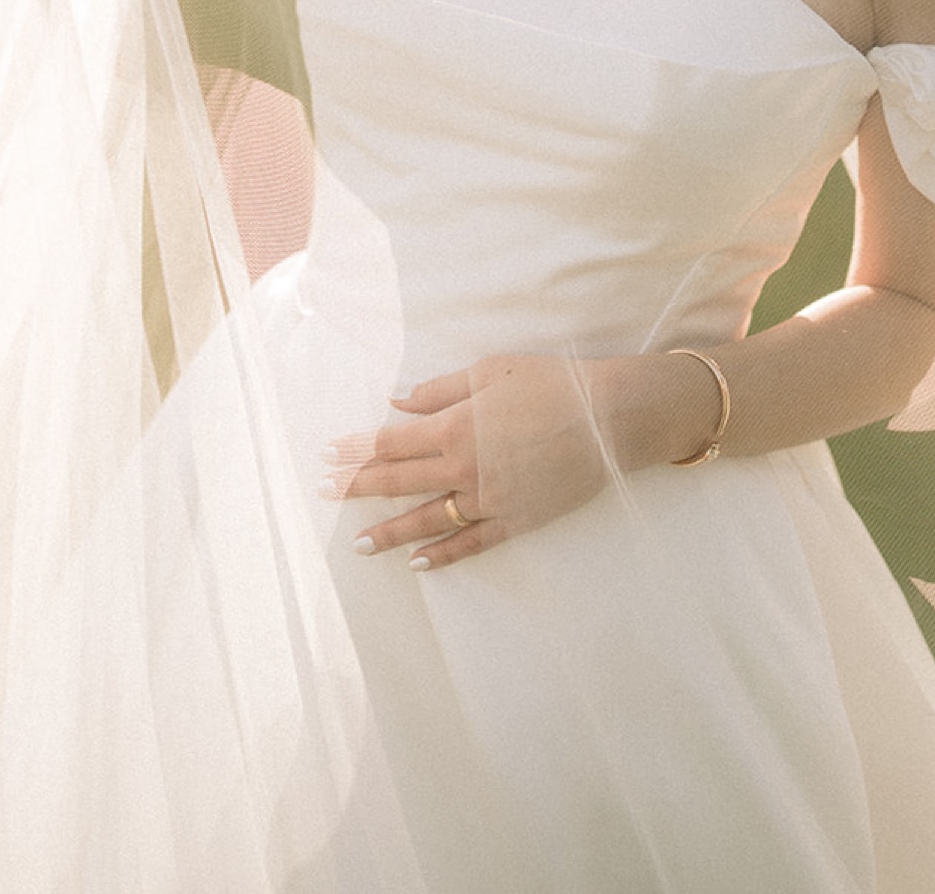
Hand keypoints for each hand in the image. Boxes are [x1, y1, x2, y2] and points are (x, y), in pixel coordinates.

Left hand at [322, 354, 613, 572]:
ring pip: (428, 521)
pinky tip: (419, 563)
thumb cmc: (550, 383)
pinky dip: (443, 555)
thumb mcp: (491, 371)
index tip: (327, 455)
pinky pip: (472, 543)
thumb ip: (440, 390)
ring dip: (390, 533)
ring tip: (360, 545)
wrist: (609, 418)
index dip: (356, 450)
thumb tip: (397, 400)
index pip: (391, 442)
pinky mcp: (516, 520)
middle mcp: (464, 468)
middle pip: (399, 482)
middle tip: (325, 494)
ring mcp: (489, 499)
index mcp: (454, 427)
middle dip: (357, 488)